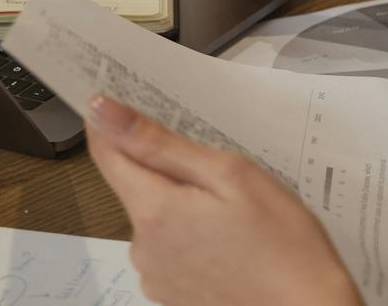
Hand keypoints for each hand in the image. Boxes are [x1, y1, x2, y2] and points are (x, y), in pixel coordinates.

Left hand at [88, 97, 359, 305]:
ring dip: (181, 203)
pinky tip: (229, 237)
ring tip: (233, 209)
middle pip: (136, 186)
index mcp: (154, 212)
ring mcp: (157, 275)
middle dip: (166, 167)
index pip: (107, 153)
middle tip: (216, 164)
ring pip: (155, 217)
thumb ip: (161, 144)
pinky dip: (191, 234)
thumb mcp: (230, 174)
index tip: (117, 102)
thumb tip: (104, 112)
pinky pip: (169, 248)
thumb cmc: (283, 245)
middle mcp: (144, 248)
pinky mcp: (172, 294)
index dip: (109, 124)